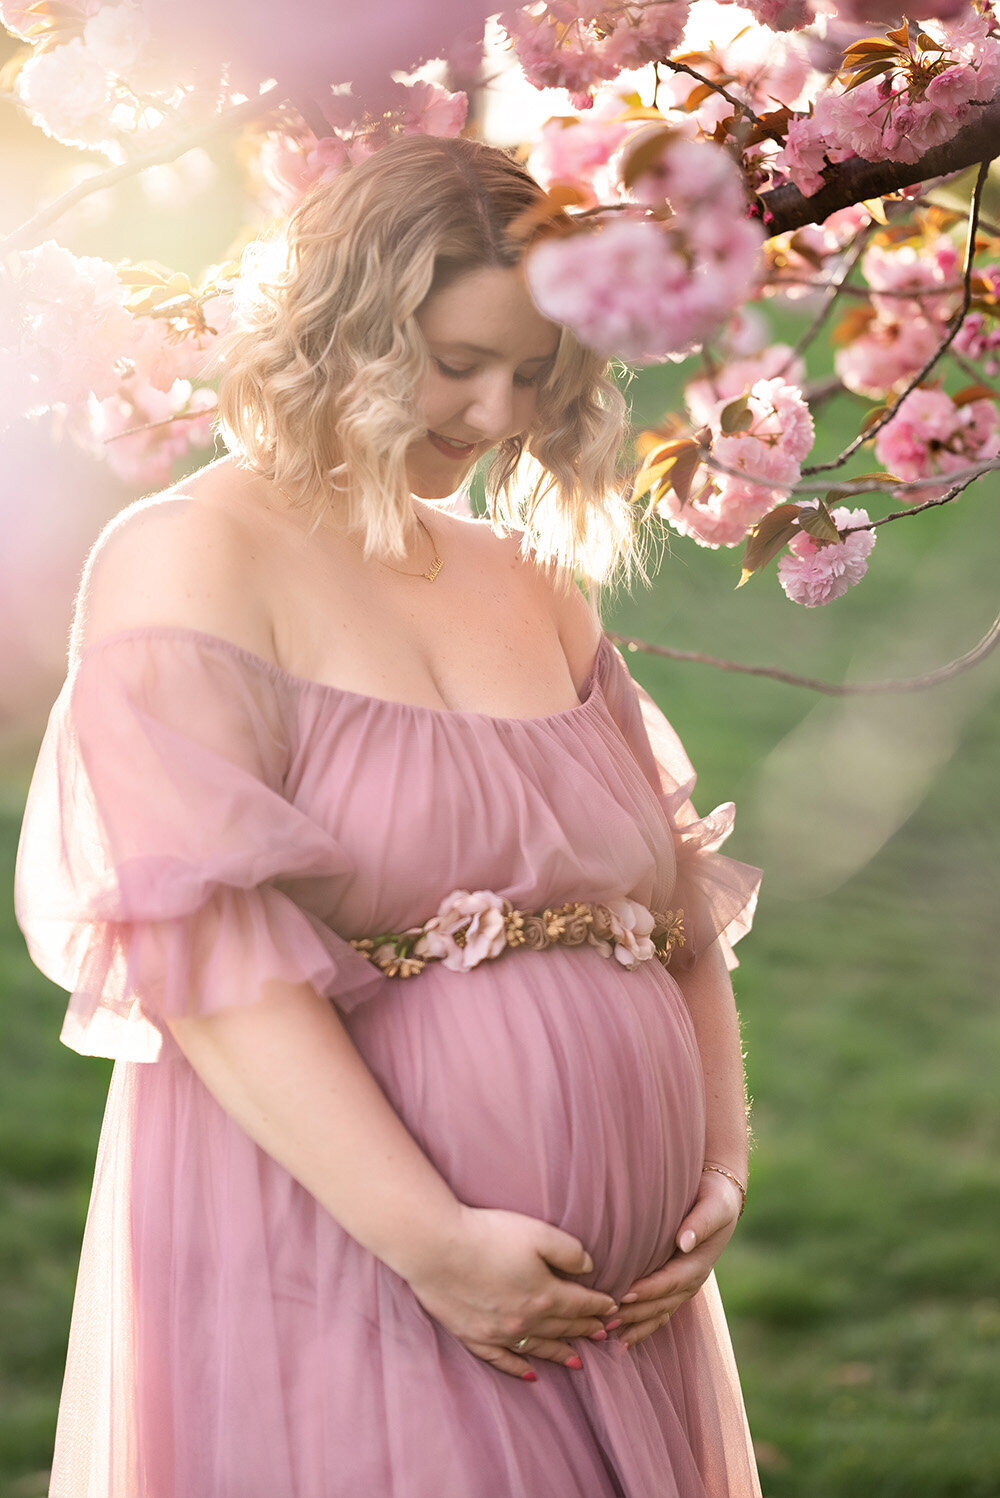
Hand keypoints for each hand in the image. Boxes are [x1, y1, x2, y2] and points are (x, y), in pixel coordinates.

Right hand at [405, 1205, 617, 1379]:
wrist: (436, 1248)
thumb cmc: (487, 1234)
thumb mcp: (538, 1233)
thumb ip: (569, 1251)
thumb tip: (589, 1268)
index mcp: (545, 1294)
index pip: (581, 1303)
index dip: (599, 1305)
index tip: (613, 1307)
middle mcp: (526, 1320)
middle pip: (563, 1327)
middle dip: (586, 1329)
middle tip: (603, 1335)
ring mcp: (499, 1333)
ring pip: (538, 1347)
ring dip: (560, 1353)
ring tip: (578, 1361)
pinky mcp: (474, 1336)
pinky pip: (502, 1360)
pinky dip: (519, 1368)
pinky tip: (531, 1374)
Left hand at [612, 1171, 742, 1348]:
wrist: (721, 1199)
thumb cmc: (714, 1198)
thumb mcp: (714, 1206)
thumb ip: (700, 1223)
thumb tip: (684, 1242)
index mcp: (698, 1263)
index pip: (670, 1281)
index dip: (648, 1290)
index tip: (624, 1294)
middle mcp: (691, 1280)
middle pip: (662, 1303)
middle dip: (635, 1313)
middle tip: (607, 1319)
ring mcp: (683, 1286)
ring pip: (659, 1312)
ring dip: (636, 1324)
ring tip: (610, 1333)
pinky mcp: (674, 1285)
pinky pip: (659, 1311)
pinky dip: (642, 1326)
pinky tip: (623, 1339)